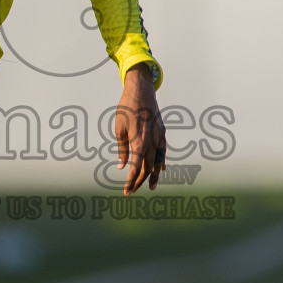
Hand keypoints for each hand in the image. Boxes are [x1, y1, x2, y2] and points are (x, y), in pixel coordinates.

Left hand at [115, 63, 165, 194]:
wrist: (141, 91)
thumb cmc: (126, 109)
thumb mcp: (119, 129)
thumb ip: (122, 149)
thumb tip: (121, 166)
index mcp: (139, 142)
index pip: (136, 167)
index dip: (131, 181)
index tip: (126, 191)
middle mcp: (152, 142)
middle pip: (147, 167)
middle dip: (139, 181)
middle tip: (132, 190)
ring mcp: (159, 137)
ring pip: (158, 161)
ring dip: (154, 175)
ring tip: (152, 187)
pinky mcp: (162, 132)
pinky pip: (163, 151)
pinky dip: (161, 161)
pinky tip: (161, 168)